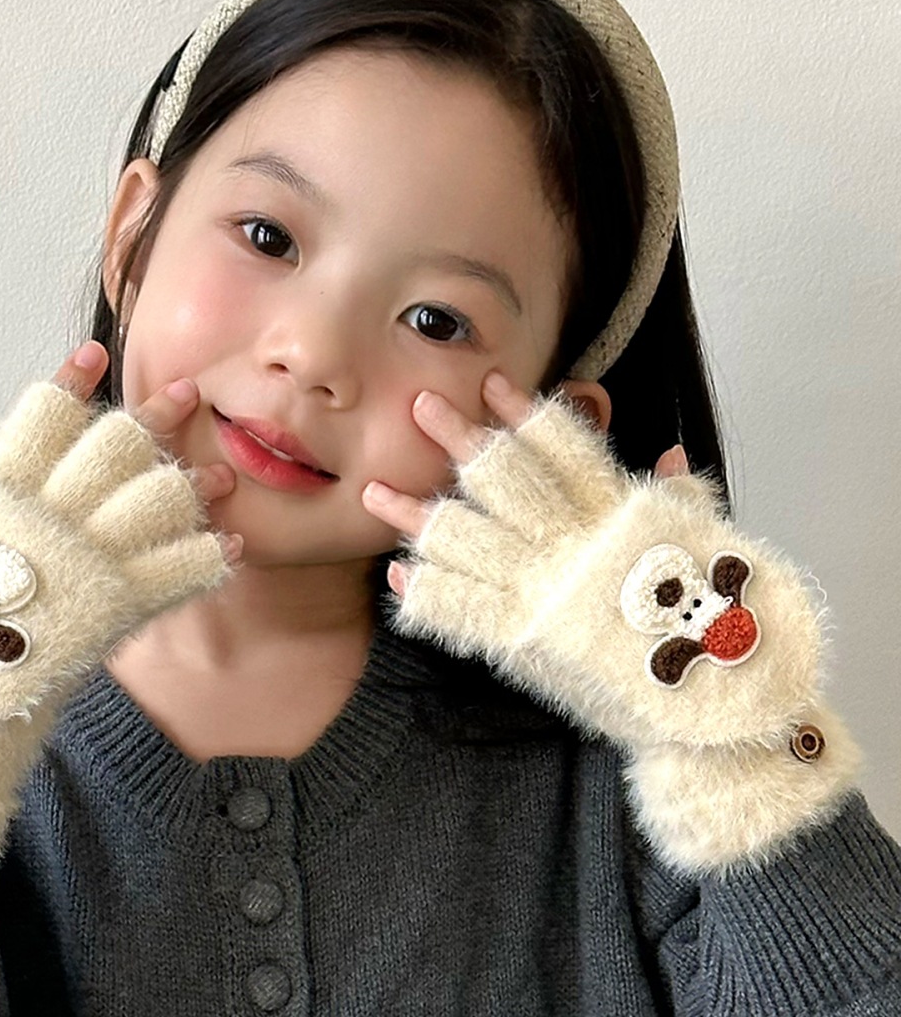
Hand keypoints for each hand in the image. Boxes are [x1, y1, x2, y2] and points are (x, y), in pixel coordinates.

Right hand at [0, 342, 238, 877]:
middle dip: (156, 416)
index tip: (95, 354)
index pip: (38, 419)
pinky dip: (208, 557)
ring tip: (217, 474)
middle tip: (189, 392)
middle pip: (114, 446)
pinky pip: (177, 572)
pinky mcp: (115, 613)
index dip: (69, 383)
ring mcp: (85, 564)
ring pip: (155, 498)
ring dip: (190, 484)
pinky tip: (228, 544)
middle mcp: (46, 518)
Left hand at [362, 372, 859, 872]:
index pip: (567, 452)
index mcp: (618, 522)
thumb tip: (668, 453)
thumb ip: (682, 504)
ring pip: (471, 541)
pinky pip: (466, 612)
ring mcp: (545, 596)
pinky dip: (431, 594)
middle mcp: (575, 549)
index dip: (528, 416)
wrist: (717, 712)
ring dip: (419, 516)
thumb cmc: (720, 631)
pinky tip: (398, 576)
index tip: (492, 383)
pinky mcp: (527, 646)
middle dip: (460, 440)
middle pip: (506, 483)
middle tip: (420, 403)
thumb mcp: (710, 554)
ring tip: (374, 491)